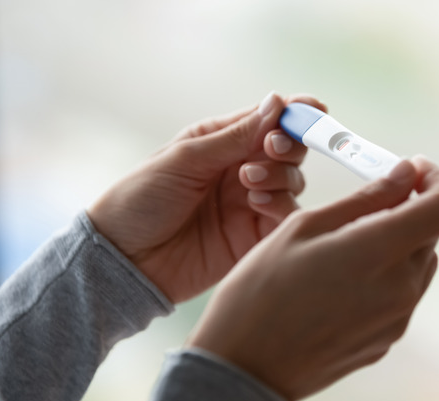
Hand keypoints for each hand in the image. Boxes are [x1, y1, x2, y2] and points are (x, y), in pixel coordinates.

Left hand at [87, 92, 326, 303]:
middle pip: (289, 150)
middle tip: (270, 149)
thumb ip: (235, 136)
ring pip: (293, 181)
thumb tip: (277, 103)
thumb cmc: (141, 200)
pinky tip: (257, 202)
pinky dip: (282, 204)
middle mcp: (241, 170)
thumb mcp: (186, 159)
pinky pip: (286, 216)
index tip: (313, 110)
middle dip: (289, 145)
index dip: (295, 114)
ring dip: (281, 175)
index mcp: (221, 142)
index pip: (268, 121)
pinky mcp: (254, 237)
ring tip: (249, 182)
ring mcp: (250, 204)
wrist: (125, 260)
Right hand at [186, 156, 438, 400]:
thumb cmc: (261, 288)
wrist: (244, 368)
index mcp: (381, 252)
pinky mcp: (385, 342)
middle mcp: (402, 289)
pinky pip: (400, 296)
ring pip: (417, 265)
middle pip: (431, 234)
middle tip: (362, 206)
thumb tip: (405, 174)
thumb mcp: (305, 227)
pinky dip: (383, 277)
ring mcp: (397, 320)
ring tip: (343, 249)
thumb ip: (365, 198)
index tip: (411, 172)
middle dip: (407, 211)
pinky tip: (338, 284)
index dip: (437, 181)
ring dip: (396, 245)